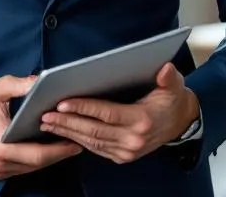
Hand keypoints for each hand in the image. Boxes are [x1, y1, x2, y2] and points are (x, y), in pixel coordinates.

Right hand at [0, 74, 83, 180]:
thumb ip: (21, 85)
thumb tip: (42, 82)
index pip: (37, 154)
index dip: (59, 150)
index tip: (75, 141)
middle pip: (37, 163)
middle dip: (59, 154)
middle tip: (77, 143)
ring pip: (31, 168)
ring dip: (49, 158)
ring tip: (67, 144)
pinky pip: (22, 168)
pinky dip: (36, 159)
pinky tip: (48, 149)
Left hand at [39, 63, 198, 164]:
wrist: (179, 124)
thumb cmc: (171, 101)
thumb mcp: (175, 86)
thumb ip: (169, 78)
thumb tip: (164, 68)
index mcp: (142, 120)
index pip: (107, 113)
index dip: (84, 107)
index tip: (63, 102)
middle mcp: (133, 139)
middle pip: (94, 130)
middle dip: (67, 122)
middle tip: (45, 114)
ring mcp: (127, 151)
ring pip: (91, 142)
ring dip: (67, 132)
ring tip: (48, 122)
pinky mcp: (122, 157)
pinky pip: (96, 148)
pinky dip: (77, 140)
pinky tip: (63, 132)